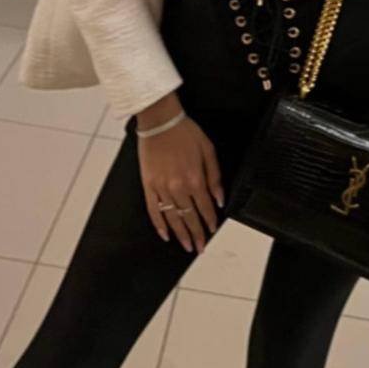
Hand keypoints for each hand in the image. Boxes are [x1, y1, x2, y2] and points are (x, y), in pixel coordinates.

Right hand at [136, 113, 223, 252]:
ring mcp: (161, 187)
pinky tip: (165, 234)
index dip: (209, 221)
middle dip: (196, 234)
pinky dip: (159, 224)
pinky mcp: (148, 185)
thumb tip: (220, 198)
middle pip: (189, 217)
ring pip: (173, 218)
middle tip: (200, 247)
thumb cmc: (184, 132)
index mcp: (195, 178)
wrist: (160, 121)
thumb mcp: (209, 150)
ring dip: (180, 234)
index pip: (205, 207)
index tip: (212, 231)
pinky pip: (153, 210)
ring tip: (186, 245)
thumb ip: (215, 177)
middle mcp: (178, 187)